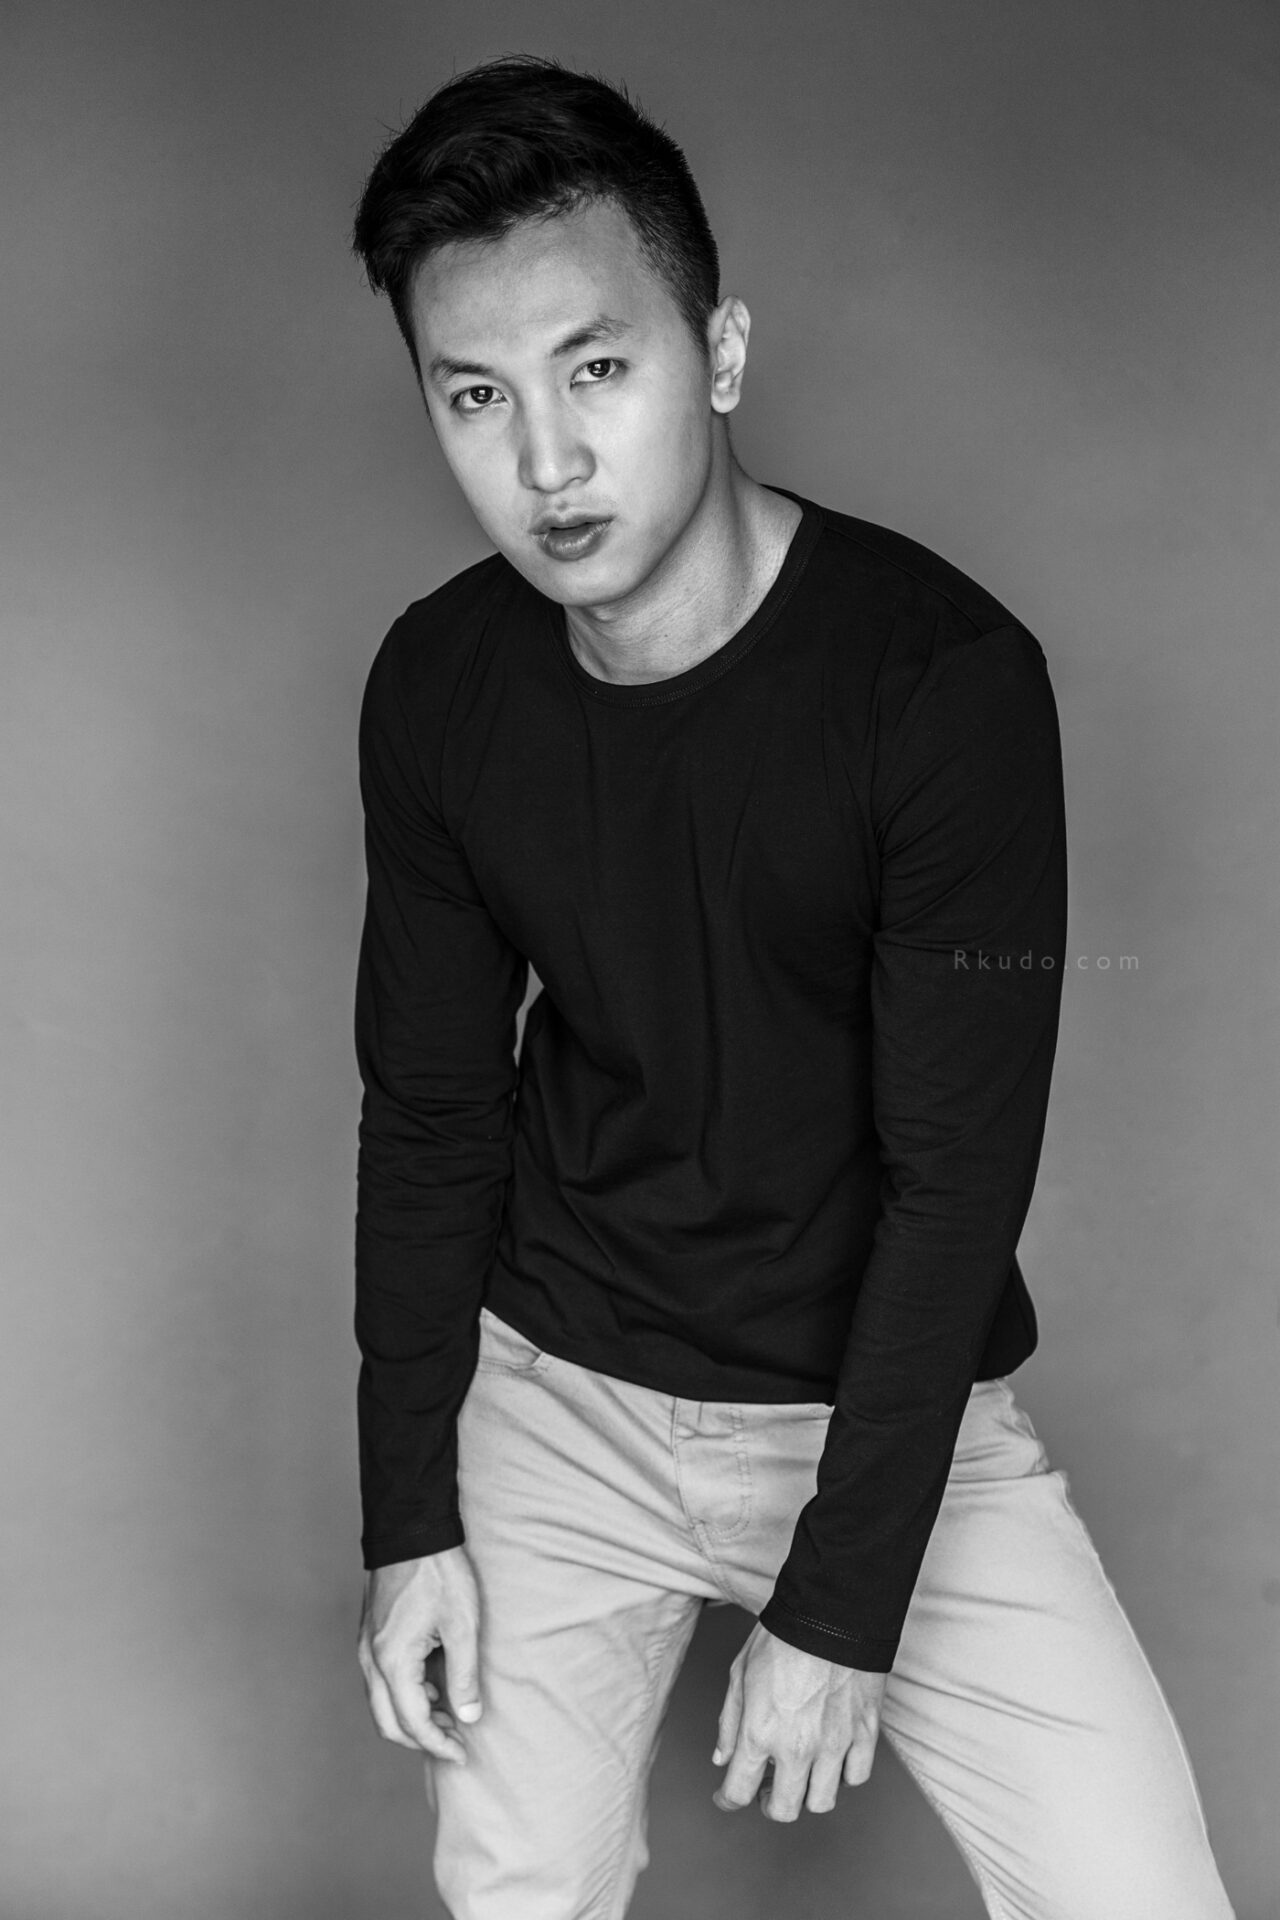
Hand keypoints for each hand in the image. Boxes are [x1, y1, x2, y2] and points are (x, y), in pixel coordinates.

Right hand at [357, 1547, 482, 1762]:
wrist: (410, 1529)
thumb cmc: (439, 1573)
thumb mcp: (463, 1625)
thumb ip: (465, 1675)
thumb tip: (468, 1716)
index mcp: (393, 1661)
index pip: (412, 1723)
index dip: (438, 1744)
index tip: (462, 1753)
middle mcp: (371, 1659)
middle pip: (388, 1723)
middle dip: (421, 1740)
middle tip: (455, 1741)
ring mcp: (365, 1647)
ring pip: (380, 1704)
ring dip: (411, 1719)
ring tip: (448, 1715)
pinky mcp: (368, 1636)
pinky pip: (379, 1682)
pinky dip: (401, 1697)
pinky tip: (430, 1687)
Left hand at [712, 1622, 886, 1819]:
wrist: (832, 1612)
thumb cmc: (783, 1636)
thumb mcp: (740, 1672)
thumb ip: (729, 1721)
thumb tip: (722, 1757)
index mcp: (760, 1731)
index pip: (738, 1790)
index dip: (728, 1799)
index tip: (727, 1796)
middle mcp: (797, 1747)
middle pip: (783, 1809)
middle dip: (769, 1804)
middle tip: (766, 1790)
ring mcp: (834, 1744)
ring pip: (821, 1801)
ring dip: (806, 1794)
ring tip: (801, 1774)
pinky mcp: (865, 1734)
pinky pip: (855, 1777)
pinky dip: (842, 1775)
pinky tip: (832, 1758)